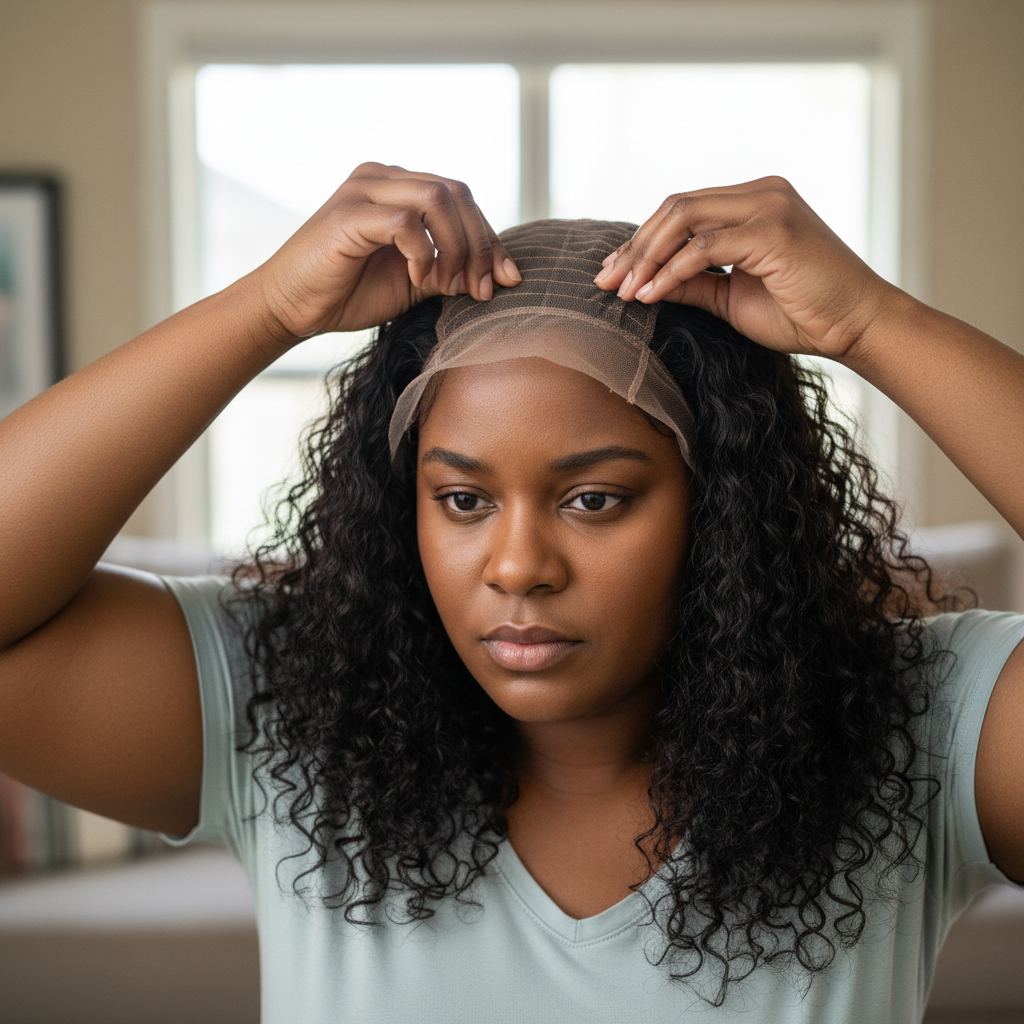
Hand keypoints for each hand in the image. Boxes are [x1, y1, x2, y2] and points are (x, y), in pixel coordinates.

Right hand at [248, 162, 521, 341]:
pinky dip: (425, 254)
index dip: (491, 238)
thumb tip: (496, 274)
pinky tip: (420, 280)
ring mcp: (364, 189)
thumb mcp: (413, 282)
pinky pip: (406, 222)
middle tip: (484, 288)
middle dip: (481, 244)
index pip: (461, 198)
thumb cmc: (346, 295)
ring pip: (438, 199)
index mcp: (398, 187)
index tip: (508, 279)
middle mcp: (382, 177)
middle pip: (457, 193)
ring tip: (451, 286)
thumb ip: (449, 269)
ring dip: (457, 247)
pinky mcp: (350, 213)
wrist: (292, 310)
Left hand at [593, 176, 899, 359]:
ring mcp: (768, 206)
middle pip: (675, 207)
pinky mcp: (773, 231)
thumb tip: (644, 284)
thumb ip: (693, 283)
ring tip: (623, 291)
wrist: (857, 327)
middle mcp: (761, 193)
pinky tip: (650, 294)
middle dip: (634, 247)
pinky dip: (671, 271)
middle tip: (604, 282)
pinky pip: (704, 248)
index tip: (612, 275)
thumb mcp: (732, 298)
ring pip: (684, 218)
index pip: (682, 210)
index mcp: (753, 202)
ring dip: (646, 257)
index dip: (641, 242)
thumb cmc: (803, 313)